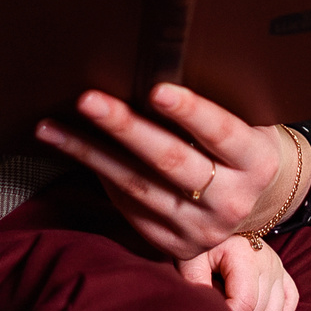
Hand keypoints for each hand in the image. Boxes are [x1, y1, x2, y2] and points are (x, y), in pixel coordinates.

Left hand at [36, 83, 300, 261]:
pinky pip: (128, 205)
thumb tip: (157, 65)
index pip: (222, 132)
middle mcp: (232, 201)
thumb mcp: (247, 126)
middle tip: (88, 100)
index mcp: (257, 164)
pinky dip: (99, 175)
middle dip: (126, 128)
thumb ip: (215, 111)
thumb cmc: (238, 145)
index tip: (155, 88)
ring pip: (138, 186)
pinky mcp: (173, 245)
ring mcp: (201, 229)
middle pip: (172, 161)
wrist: (250, 202)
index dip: (190, 111)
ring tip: (53, 128)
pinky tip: (72, 149)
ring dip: (91, 153)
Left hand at [181, 237, 299, 310]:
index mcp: (245, 256)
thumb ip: (196, 282)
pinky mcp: (284, 275)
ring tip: (234, 307)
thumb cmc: (204, 244)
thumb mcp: (191, 259)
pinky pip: (288, 306)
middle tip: (219, 305)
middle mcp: (268, 262)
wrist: (220, 226)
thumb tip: (206, 309)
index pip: (244, 303)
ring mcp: (279, 269)